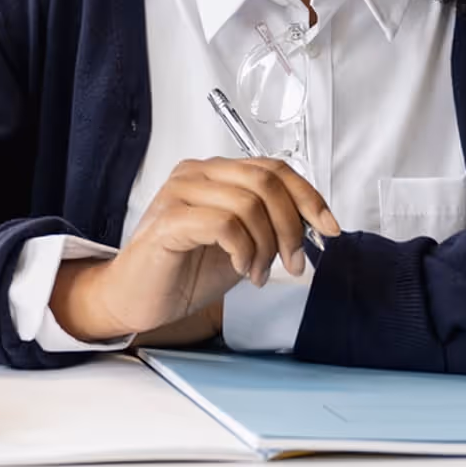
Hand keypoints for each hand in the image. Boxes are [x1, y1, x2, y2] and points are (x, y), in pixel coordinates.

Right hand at [51, 157, 340, 341]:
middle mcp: (196, 174)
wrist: (136, 298)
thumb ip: (270, 225)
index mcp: (215, 173)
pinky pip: (224, 224)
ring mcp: (179, 194)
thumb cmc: (185, 271)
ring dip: (267, 246)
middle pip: (266, 181)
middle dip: (292, 226)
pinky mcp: (168, 221)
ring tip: (258, 273)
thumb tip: (316, 224)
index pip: (275, 168)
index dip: (309, 197)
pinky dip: (243, 251)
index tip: (329, 230)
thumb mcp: (242, 244)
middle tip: (293, 263)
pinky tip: (241, 270)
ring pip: (248, 203)